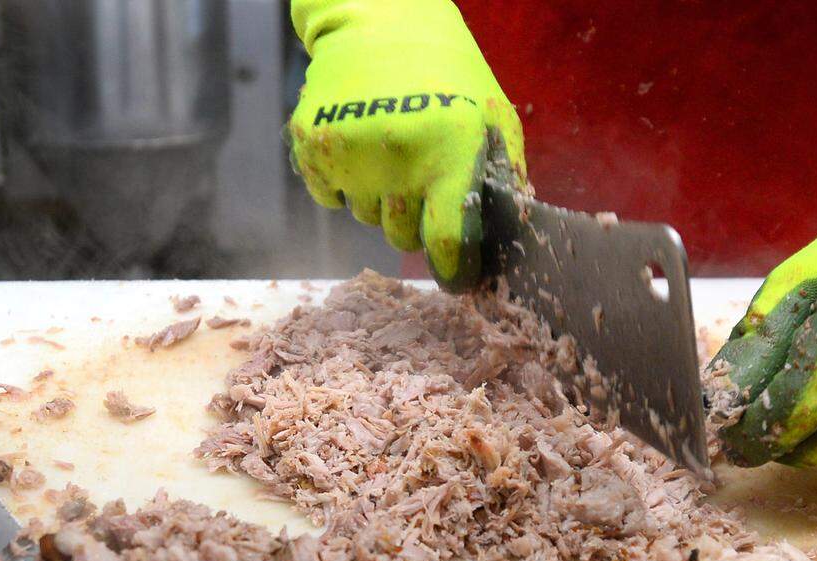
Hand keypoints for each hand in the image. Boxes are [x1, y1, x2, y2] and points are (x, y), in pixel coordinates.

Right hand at [288, 0, 525, 289]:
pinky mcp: (312, 143)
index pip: (447, 239)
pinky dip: (344, 183)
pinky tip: (361, 146)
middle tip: (421, 180)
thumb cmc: (451, 76)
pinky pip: (330, 198)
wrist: (382, 22)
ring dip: (380, 200)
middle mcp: (399, 155)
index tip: (456, 279)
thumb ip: (504, 181)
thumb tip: (501, 242)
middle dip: (416, 222)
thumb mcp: (496, 119)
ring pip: (367, 219)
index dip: (453, 270)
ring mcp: (351, 151)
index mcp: (449, 150)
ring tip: (392, 151)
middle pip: (404, 238)